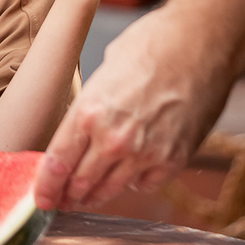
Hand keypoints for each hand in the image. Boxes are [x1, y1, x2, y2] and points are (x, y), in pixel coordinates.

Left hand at [34, 4, 229, 209]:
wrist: (201, 43)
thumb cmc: (152, 45)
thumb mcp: (105, 71)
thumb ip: (91, 106)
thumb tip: (81, 126)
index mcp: (88, 112)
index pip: (57, 163)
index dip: (46, 187)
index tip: (42, 198)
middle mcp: (113, 139)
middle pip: (80, 183)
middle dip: (67, 195)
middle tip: (62, 201)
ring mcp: (145, 154)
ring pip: (111, 190)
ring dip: (95, 196)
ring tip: (87, 198)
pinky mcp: (173, 159)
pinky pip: (145, 184)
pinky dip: (135, 183)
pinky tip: (130, 176)